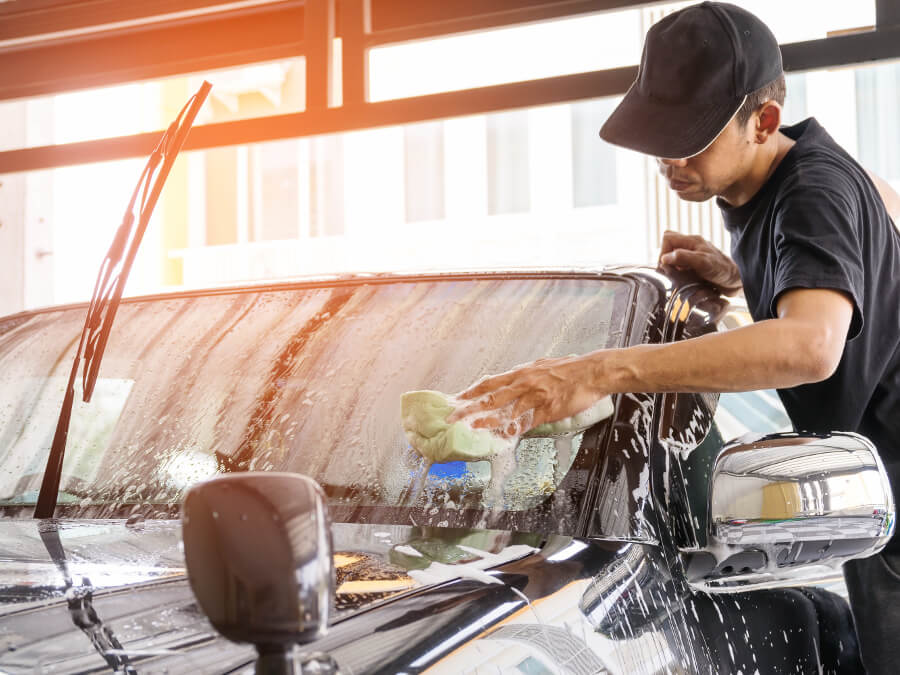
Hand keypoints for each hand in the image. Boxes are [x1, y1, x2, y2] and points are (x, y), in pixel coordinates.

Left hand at [447, 355, 607, 436]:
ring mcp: (534, 397)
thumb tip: (515, 383)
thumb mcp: (542, 367)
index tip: (458, 400)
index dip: (472, 392)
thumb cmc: (570, 369)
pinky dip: (513, 430)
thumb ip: (527, 376)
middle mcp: (524, 383)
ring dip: (486, 421)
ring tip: (471, 428)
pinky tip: (502, 437)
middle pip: (491, 397)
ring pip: (505, 411)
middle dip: (470, 408)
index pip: (490, 383)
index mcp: (522, 372)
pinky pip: (526, 422)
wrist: (592, 372)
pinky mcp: (547, 410)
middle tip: (454, 417)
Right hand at [658, 230, 742, 293]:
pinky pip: (679, 267)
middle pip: (668, 246)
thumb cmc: (723, 270)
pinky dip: (677, 275)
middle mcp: (691, 247)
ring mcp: (692, 256)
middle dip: (665, 260)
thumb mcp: (702, 262)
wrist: (737, 281)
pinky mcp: (693, 267)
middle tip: (670, 273)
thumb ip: (683, 257)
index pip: (667, 238)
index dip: (663, 251)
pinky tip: (683, 281)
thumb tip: (664, 258)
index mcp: (692, 241)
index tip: (666, 266)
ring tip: (677, 278)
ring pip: (672, 258)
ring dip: (671, 269)